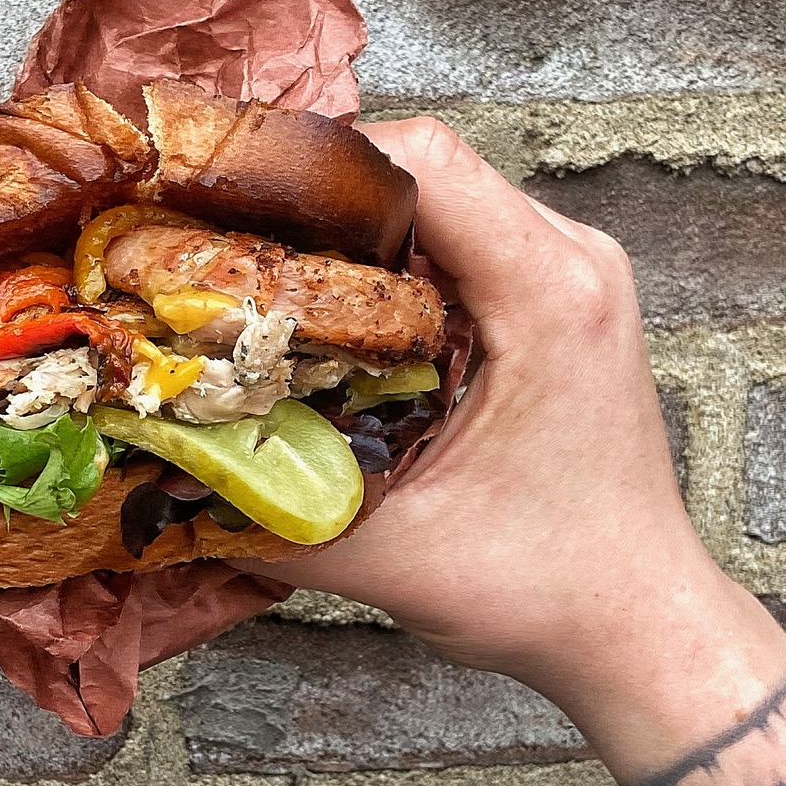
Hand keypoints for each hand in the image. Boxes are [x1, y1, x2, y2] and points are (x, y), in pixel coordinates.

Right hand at [259, 120, 785, 774]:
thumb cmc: (550, 589)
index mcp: (548, 294)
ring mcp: (570, 275)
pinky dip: (394, 268)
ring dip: (356, 238)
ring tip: (280, 291)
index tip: (234, 210)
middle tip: (234, 256)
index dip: (311, 170)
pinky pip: (461, 245)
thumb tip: (151, 468)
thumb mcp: (386, 550)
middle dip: (319, 204)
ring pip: (439, 202)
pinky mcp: (557, 302)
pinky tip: (343, 324)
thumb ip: (261, 508)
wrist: (634, 624)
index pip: (418, 161)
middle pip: (421, 170)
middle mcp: (570, 260)